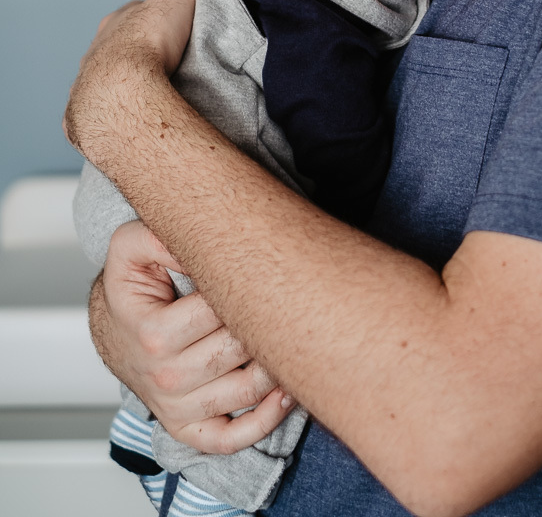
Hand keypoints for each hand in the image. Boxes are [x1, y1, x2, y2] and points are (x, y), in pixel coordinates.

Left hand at [64, 0, 201, 149]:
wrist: (122, 94)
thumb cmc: (148, 43)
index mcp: (116, 23)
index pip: (135, 13)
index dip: (154, 17)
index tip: (173, 25)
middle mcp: (97, 49)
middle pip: (119, 45)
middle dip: (138, 50)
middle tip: (166, 61)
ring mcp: (89, 82)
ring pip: (108, 78)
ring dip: (126, 82)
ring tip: (151, 92)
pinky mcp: (86, 114)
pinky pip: (100, 111)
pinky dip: (115, 111)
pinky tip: (131, 116)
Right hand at [91, 220, 295, 452]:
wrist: (115, 331)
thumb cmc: (132, 289)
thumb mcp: (130, 248)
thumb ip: (157, 237)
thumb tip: (198, 245)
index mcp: (153, 335)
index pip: (219, 310)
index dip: (243, 286)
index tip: (253, 271)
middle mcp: (166, 377)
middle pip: (238, 349)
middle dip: (263, 321)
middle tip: (281, 298)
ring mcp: (178, 407)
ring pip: (246, 390)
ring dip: (276, 365)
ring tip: (290, 336)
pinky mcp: (188, 428)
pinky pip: (231, 439)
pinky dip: (266, 421)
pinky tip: (286, 393)